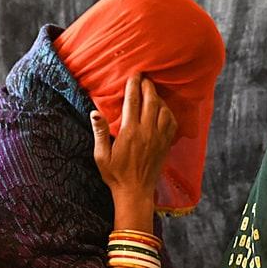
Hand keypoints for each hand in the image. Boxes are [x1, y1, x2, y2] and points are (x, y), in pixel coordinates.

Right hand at [91, 75, 177, 224]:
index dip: (133, 85)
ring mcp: (159, 138)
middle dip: (148, 86)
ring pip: (163, 110)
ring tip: (152, 92)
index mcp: (130, 132)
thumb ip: (100, 132)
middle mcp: (147, 132)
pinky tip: (162, 109)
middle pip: (151, 101)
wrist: (135, 192)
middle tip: (144, 77)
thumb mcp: (101, 155)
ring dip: (158, 98)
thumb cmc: (115, 175)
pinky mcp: (165, 145)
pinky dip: (168, 112)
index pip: (133, 101)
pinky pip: (171, 123)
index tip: (134, 74)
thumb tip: (95, 112)